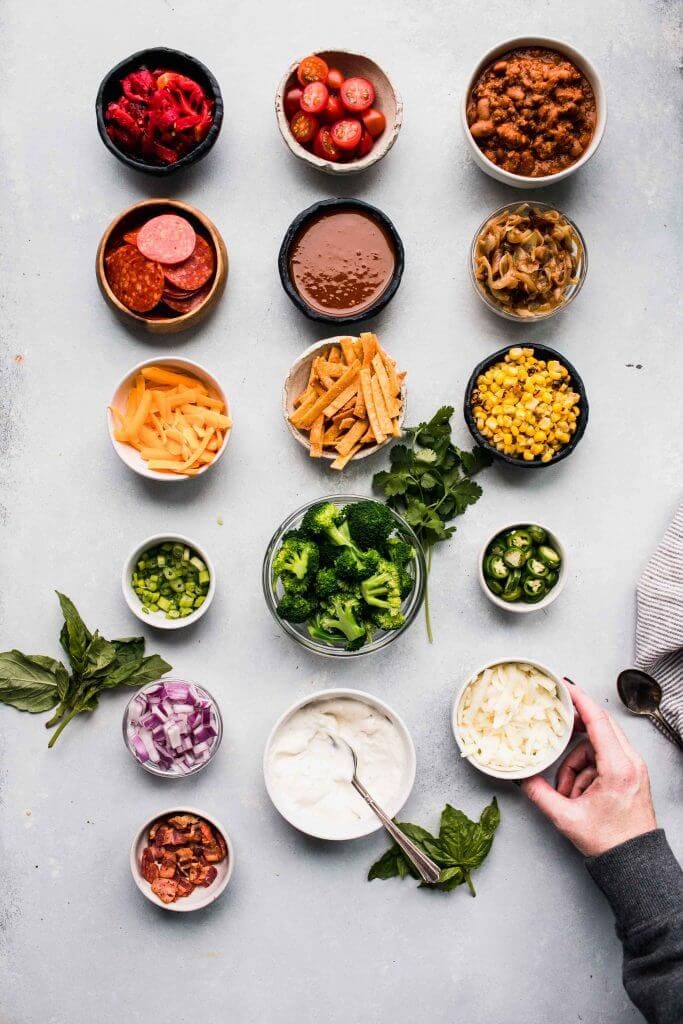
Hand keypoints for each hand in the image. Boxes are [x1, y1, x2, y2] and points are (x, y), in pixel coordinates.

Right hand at [520, 682, 656, 856]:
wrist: (634, 863)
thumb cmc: (610, 842)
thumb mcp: (567, 818)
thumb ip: (540, 794)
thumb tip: (520, 778)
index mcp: (618, 768)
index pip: (598, 722)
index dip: (580, 700)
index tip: (565, 686)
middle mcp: (630, 762)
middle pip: (600, 727)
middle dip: (575, 728)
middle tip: (556, 724)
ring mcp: (633, 768)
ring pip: (598, 746)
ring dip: (577, 761)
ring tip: (568, 790)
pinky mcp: (630, 774)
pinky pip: (603, 759)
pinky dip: (586, 770)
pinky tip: (578, 793)